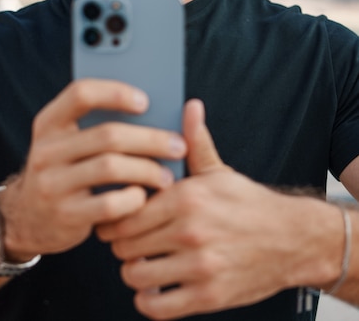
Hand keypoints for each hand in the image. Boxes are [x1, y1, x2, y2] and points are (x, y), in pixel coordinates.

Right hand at [0, 79, 186, 260]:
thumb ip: (96, 125)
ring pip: (111, 167)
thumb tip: (154, 113)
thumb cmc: (63, 171)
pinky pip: (110, 204)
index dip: (116, 93)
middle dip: (150, 139)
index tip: (146, 101)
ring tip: (168, 176)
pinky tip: (145, 197)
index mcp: (49, 123)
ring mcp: (52, 183)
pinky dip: (134, 199)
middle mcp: (46, 150)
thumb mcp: (66, 143)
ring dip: (148, 170)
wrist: (25, 218)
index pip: (81, 94)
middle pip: (108, 135)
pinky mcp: (65, 215)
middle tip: (179, 146)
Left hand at [97, 100, 323, 318]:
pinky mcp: (208, 296)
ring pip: (135, 276)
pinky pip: (157, 307)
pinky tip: (154, 288)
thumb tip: (190, 106)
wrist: (291, 239)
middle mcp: (190, 231)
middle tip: (127, 241)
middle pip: (124, 244)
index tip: (117, 216)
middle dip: (120, 244)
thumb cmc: (249, 204)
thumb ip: (196, 141)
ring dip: (133, 272)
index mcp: (187, 197)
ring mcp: (199, 266)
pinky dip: (147, 301)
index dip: (115, 215)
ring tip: (142, 263)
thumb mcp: (219, 170)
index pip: (126, 210)